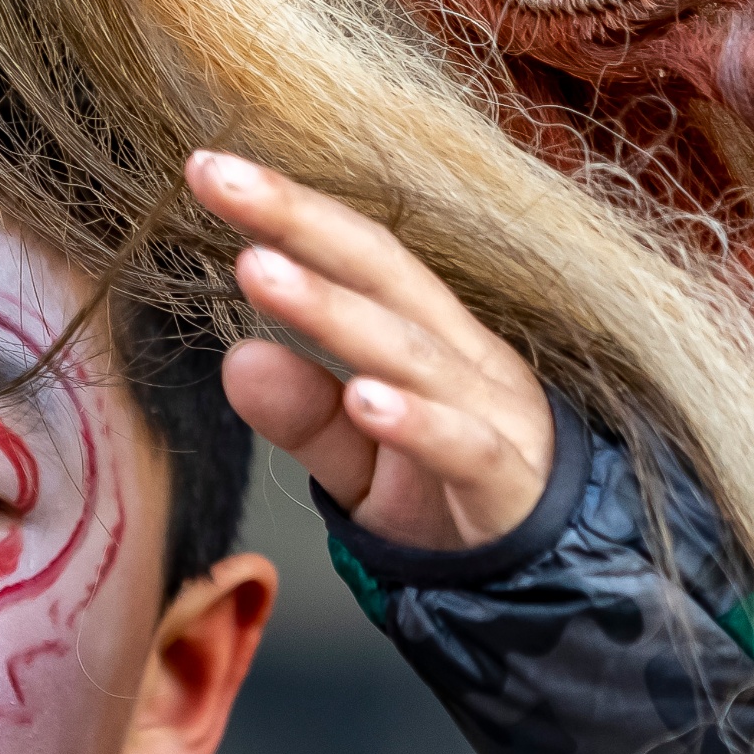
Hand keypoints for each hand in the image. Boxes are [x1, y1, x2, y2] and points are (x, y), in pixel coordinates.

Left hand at [185, 149, 556, 551]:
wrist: (544, 582)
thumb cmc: (447, 500)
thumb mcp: (357, 459)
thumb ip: (304, 414)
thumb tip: (236, 359)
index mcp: (427, 334)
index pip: (354, 256)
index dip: (287, 212)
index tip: (209, 171)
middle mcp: (463, 357)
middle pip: (380, 273)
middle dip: (298, 221)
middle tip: (221, 179)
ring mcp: (492, 414)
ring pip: (410, 352)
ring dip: (332, 312)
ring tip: (261, 273)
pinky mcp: (508, 481)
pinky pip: (463, 445)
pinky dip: (416, 422)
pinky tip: (365, 398)